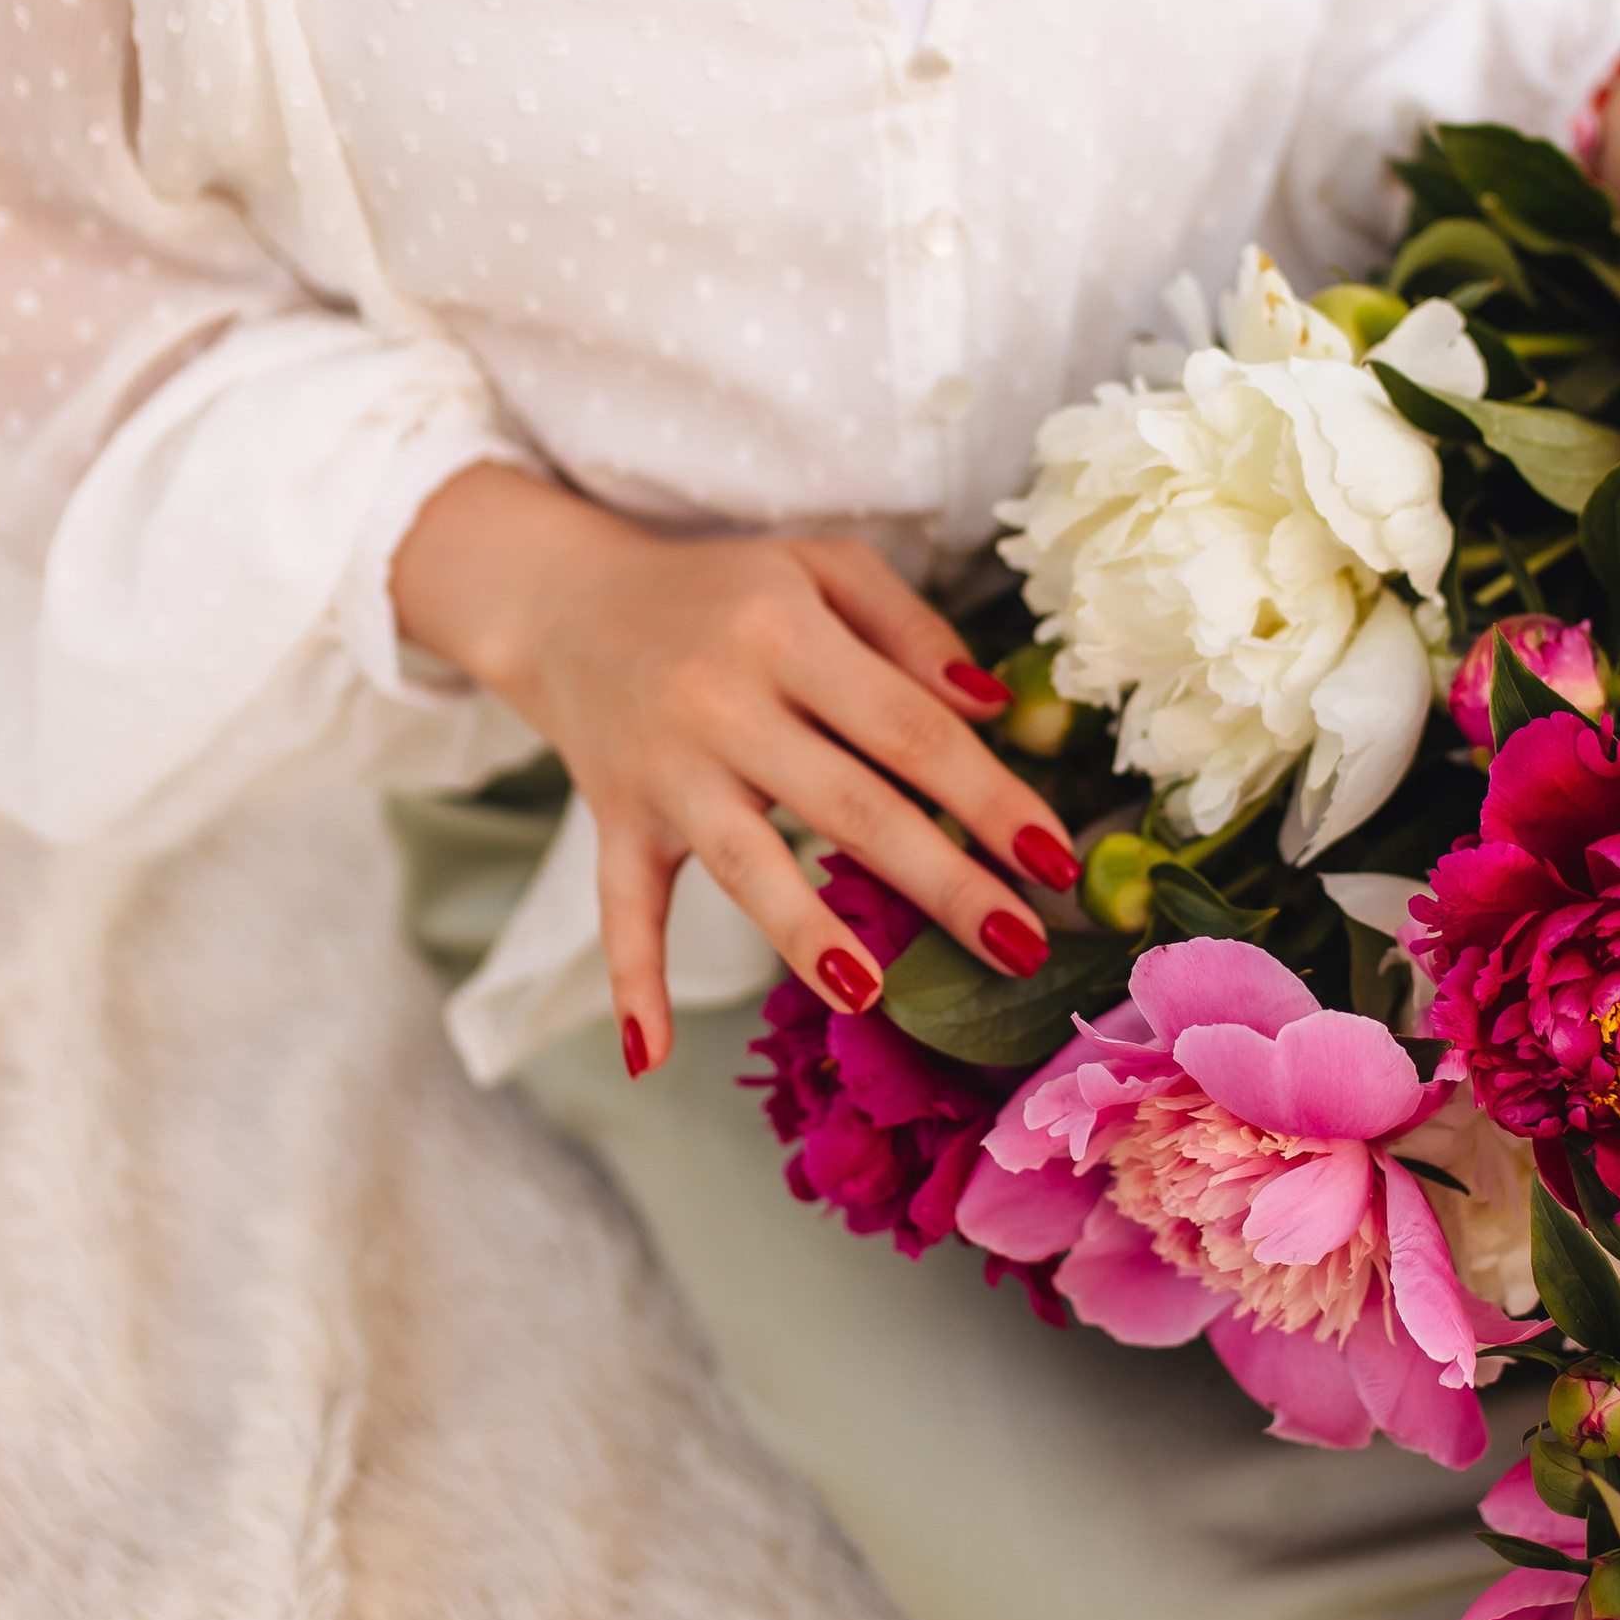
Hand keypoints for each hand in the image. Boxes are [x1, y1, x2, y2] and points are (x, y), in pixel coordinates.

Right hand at [391, 467, 1074, 1066]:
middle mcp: (720, 702)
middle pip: (848, 805)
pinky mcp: (614, 819)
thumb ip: (913, 631)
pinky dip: (630, 980)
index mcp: (785, 632)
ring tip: (874, 994)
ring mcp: (663, 770)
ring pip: (745, 864)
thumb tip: (990, 710)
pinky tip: (650, 1051)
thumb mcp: (824, 568)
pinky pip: (621, 907)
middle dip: (942, 881)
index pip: (907, 727)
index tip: (1054, 860)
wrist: (565, 598)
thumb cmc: (727, 590)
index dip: (987, 796)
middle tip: (1020, 946)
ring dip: (806, 936)